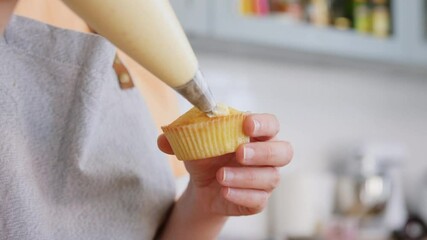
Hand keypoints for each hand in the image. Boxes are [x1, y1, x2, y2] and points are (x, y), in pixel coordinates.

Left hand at [157, 113, 292, 215]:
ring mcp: (265, 179)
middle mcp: (266, 155)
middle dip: (263, 152)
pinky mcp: (258, 200)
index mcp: (255, 134)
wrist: (203, 186)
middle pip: (284, 152)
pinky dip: (242, 195)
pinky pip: (259, 200)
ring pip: (270, 178)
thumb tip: (163, 139)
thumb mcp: (192, 144)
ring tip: (220, 176)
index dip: (263, 123)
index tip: (246, 124)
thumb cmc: (206, 157)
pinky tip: (225, 191)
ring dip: (245, 177)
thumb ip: (179, 138)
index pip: (271, 124)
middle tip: (239, 153)